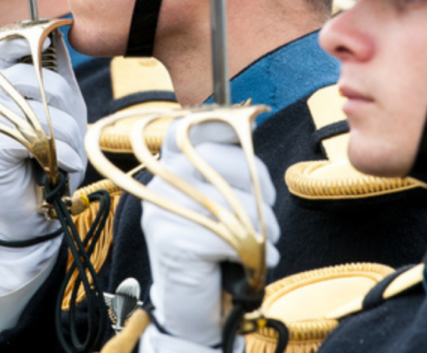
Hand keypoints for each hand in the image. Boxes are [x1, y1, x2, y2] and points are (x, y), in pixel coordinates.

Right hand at [0, 34, 86, 293]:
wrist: (36, 212)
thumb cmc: (51, 157)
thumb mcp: (63, 109)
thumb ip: (58, 73)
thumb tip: (59, 33)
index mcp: (0, 85)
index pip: (6, 46)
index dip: (28, 42)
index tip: (50, 49)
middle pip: (32, 77)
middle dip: (66, 102)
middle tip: (74, 130)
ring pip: (37, 109)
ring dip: (68, 134)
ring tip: (69, 155)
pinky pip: (32, 137)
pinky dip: (60, 153)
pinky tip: (63, 166)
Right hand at [141, 119, 279, 350]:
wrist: (192, 306)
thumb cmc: (213, 249)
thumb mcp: (216, 202)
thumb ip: (225, 167)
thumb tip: (251, 120)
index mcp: (168, 169)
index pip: (186, 128)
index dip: (221, 123)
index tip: (249, 130)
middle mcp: (160, 186)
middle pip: (216, 157)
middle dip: (256, 180)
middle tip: (267, 212)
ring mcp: (163, 213)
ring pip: (229, 200)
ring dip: (262, 226)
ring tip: (260, 243)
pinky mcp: (174, 243)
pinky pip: (228, 235)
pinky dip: (253, 252)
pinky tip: (250, 263)